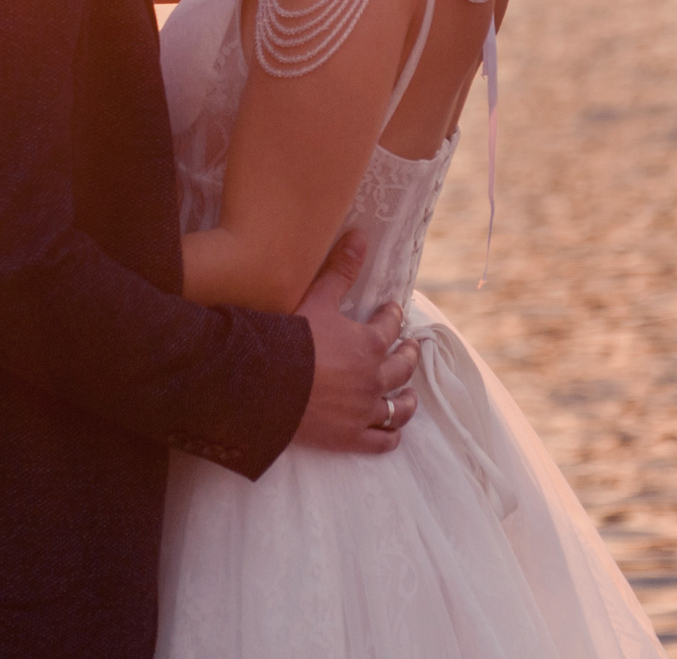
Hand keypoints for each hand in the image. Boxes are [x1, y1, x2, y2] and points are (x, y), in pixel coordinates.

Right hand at [291, 231, 420, 453]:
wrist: (265, 384)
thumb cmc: (291, 338)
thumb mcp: (317, 298)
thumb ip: (341, 269)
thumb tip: (361, 236)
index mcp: (368, 344)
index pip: (390, 326)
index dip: (393, 317)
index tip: (395, 311)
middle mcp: (373, 378)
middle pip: (402, 367)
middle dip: (408, 356)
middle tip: (411, 349)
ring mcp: (364, 410)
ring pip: (398, 407)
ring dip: (406, 400)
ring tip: (409, 395)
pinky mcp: (350, 437)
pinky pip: (381, 440)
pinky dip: (391, 436)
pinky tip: (393, 433)